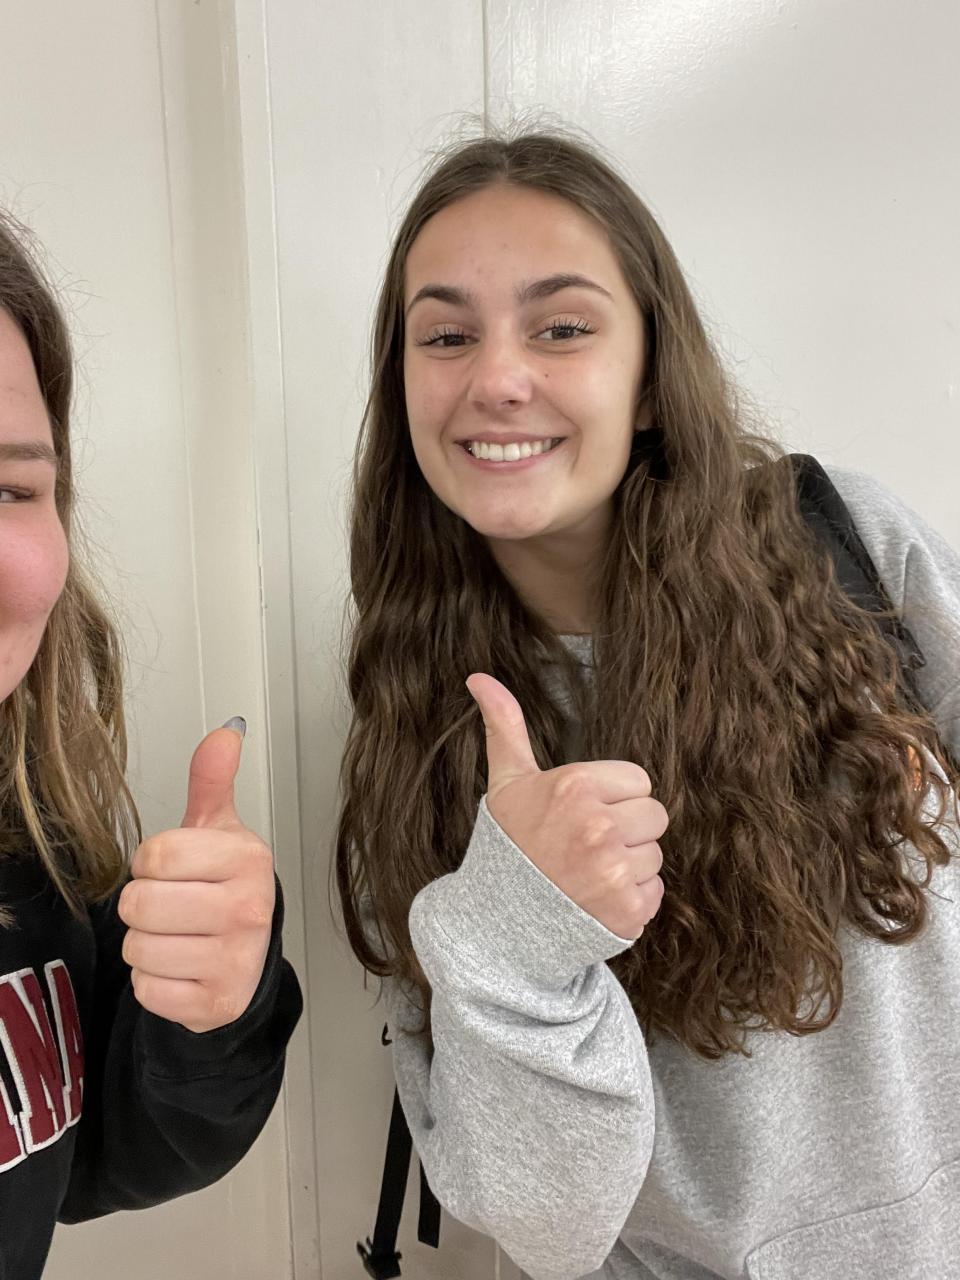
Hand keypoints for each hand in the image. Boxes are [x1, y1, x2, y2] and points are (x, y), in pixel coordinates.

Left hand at [118, 720, 275, 1032]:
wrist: (246, 958)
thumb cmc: (223, 888)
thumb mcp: (218, 831)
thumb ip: (213, 781)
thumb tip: (225, 733)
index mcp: (248, 859)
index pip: (158, 855)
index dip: (148, 863)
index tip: (169, 869)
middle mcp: (249, 909)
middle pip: (142, 903)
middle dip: (142, 905)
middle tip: (170, 905)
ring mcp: (236, 960)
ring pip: (139, 948)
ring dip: (144, 944)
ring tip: (176, 937)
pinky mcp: (216, 1002)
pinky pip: (147, 989)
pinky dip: (152, 982)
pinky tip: (180, 967)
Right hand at [467, 674, 666, 939]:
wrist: (495, 920)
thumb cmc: (507, 843)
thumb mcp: (507, 781)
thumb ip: (505, 725)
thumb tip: (479, 676)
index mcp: (576, 787)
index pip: (639, 780)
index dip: (613, 797)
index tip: (582, 814)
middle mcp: (598, 827)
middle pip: (655, 816)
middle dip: (627, 829)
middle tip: (586, 845)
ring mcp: (614, 872)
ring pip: (656, 855)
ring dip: (630, 865)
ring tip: (588, 873)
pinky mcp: (627, 911)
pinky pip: (655, 891)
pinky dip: (632, 899)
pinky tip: (596, 899)